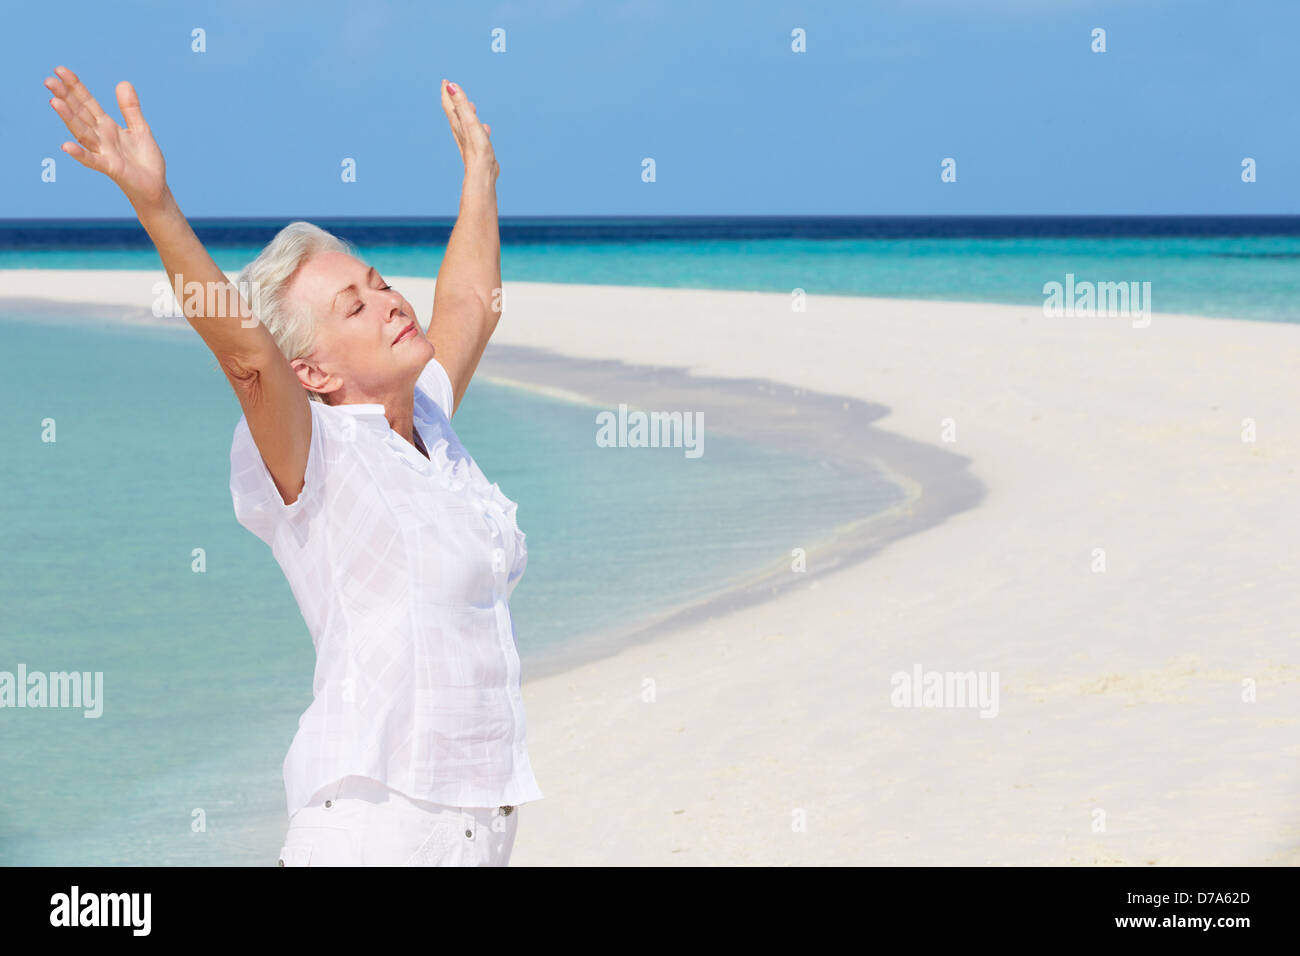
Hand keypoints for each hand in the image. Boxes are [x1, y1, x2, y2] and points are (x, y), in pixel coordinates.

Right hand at [43, 66, 166, 206]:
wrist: (155, 188)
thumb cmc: (145, 161)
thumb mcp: (140, 129)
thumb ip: (130, 108)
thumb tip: (123, 82)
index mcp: (107, 126)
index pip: (87, 103)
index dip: (75, 87)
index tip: (60, 70)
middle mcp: (101, 137)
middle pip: (80, 114)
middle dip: (65, 97)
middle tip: (48, 80)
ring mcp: (104, 152)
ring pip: (82, 133)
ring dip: (68, 118)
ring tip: (54, 102)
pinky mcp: (111, 168)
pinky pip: (93, 160)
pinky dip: (80, 154)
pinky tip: (66, 146)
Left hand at [440, 79, 498, 181]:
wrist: (482, 172)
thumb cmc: (477, 148)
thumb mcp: (470, 121)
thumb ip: (461, 104)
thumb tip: (451, 85)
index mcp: (458, 124)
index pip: (449, 104)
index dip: (447, 92)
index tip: (446, 81)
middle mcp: (461, 131)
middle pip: (455, 112)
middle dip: (454, 100)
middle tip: (452, 90)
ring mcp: (469, 140)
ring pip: (465, 123)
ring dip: (466, 113)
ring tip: (470, 105)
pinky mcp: (478, 148)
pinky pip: (476, 133)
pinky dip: (478, 127)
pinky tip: (485, 128)